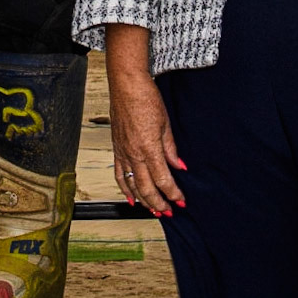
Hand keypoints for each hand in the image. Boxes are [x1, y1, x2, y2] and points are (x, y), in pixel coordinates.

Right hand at [108, 69, 185, 216]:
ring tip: (153, 210)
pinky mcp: (116, 148)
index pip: (163, 179)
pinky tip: (131, 198)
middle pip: (146, 188)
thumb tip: (179, 166)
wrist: (126, 86)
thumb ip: (171, 149)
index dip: (173, 193)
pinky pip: (119, 174)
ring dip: (143, 200)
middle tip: (168, 211)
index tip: (181, 200)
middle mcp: (134, 154)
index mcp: (149, 148)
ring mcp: (123, 152)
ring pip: (132, 185)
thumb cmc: (146, 99)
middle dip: (159, 203)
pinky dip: (125, 189)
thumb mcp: (166, 124)